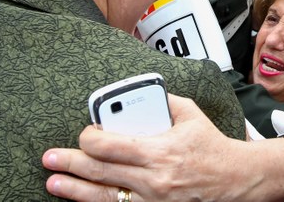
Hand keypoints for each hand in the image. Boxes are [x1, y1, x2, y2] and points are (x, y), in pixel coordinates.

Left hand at [43, 95, 269, 201]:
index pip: (113, 147)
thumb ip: (164, 100)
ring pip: (105, 196)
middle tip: (48, 158)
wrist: (235, 179)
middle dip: (71, 164)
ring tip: (53, 182)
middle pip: (101, 173)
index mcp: (160, 151)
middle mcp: (153, 179)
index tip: (84, 133)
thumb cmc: (212, 145)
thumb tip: (140, 92)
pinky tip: (82, 199)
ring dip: (75, 190)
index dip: (91, 140)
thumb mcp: (191, 114)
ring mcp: (153, 200)